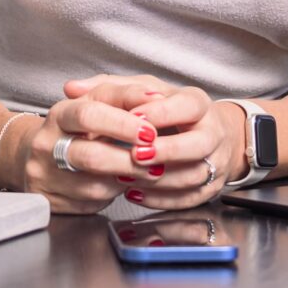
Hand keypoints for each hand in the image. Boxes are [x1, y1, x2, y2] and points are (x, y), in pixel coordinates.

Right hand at [7, 86, 159, 214]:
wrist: (36, 154)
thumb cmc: (77, 126)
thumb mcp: (96, 102)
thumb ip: (124, 96)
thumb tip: (156, 97)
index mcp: (59, 114)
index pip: (89, 116)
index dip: (123, 124)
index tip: (150, 131)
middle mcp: (47, 145)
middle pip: (91, 156)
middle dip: (129, 159)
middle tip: (155, 158)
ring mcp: (45, 175)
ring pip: (94, 186)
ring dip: (127, 179)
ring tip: (149, 172)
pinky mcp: (51, 201)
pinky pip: (90, 204)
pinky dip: (114, 194)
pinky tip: (125, 183)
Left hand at [62, 75, 240, 212]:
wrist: (206, 134)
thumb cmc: (168, 109)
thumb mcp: (143, 91)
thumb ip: (109, 88)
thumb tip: (72, 89)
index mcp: (197, 103)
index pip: (187, 106)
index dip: (161, 113)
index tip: (134, 117)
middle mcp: (212, 132)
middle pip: (198, 144)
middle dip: (166, 150)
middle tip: (135, 154)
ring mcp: (215, 162)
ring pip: (193, 175)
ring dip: (159, 180)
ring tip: (128, 177)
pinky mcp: (210, 188)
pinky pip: (189, 198)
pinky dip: (161, 199)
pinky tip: (134, 193)